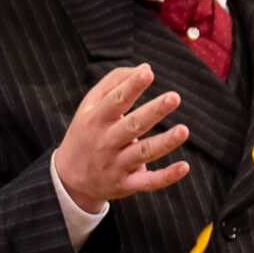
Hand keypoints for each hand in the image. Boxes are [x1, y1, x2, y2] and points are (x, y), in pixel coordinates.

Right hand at [55, 64, 188, 208]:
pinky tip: (184, 167)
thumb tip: (145, 68)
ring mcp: (116, 164)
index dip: (132, 86)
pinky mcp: (126, 184)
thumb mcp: (90, 105)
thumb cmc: (87, 131)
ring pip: (143, 153)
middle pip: (132, 125)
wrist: (69, 178)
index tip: (148, 73)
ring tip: (183, 130)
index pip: (116, 100)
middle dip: (153, 111)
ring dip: (164, 143)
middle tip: (174, 97)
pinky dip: (166, 176)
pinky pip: (148, 182)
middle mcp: (106, 141)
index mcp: (96, 118)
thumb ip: (115, 83)